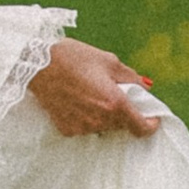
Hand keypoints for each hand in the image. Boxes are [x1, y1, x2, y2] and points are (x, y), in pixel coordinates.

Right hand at [28, 38, 161, 137]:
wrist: (36, 66)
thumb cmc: (73, 58)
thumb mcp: (108, 61)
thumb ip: (131, 78)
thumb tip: (146, 88)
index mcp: (114, 103)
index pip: (141, 128)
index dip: (151, 123)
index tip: (152, 116)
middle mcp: (100, 121)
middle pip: (123, 125)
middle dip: (125, 112)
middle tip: (115, 92)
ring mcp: (82, 128)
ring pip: (104, 127)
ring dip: (105, 115)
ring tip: (91, 93)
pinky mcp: (67, 130)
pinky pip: (86, 127)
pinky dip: (87, 117)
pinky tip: (77, 100)